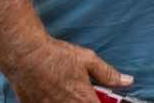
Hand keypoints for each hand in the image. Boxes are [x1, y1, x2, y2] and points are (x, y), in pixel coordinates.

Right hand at [2, 35, 130, 102]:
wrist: (26, 56)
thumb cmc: (57, 56)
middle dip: (88, 102)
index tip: (102, 99)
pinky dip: (56, 102)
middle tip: (84, 93)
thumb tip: (127, 81)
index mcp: (83, 99)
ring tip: (69, 92)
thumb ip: (108, 74)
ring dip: (71, 102)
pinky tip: (56, 95)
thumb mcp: (88, 60)